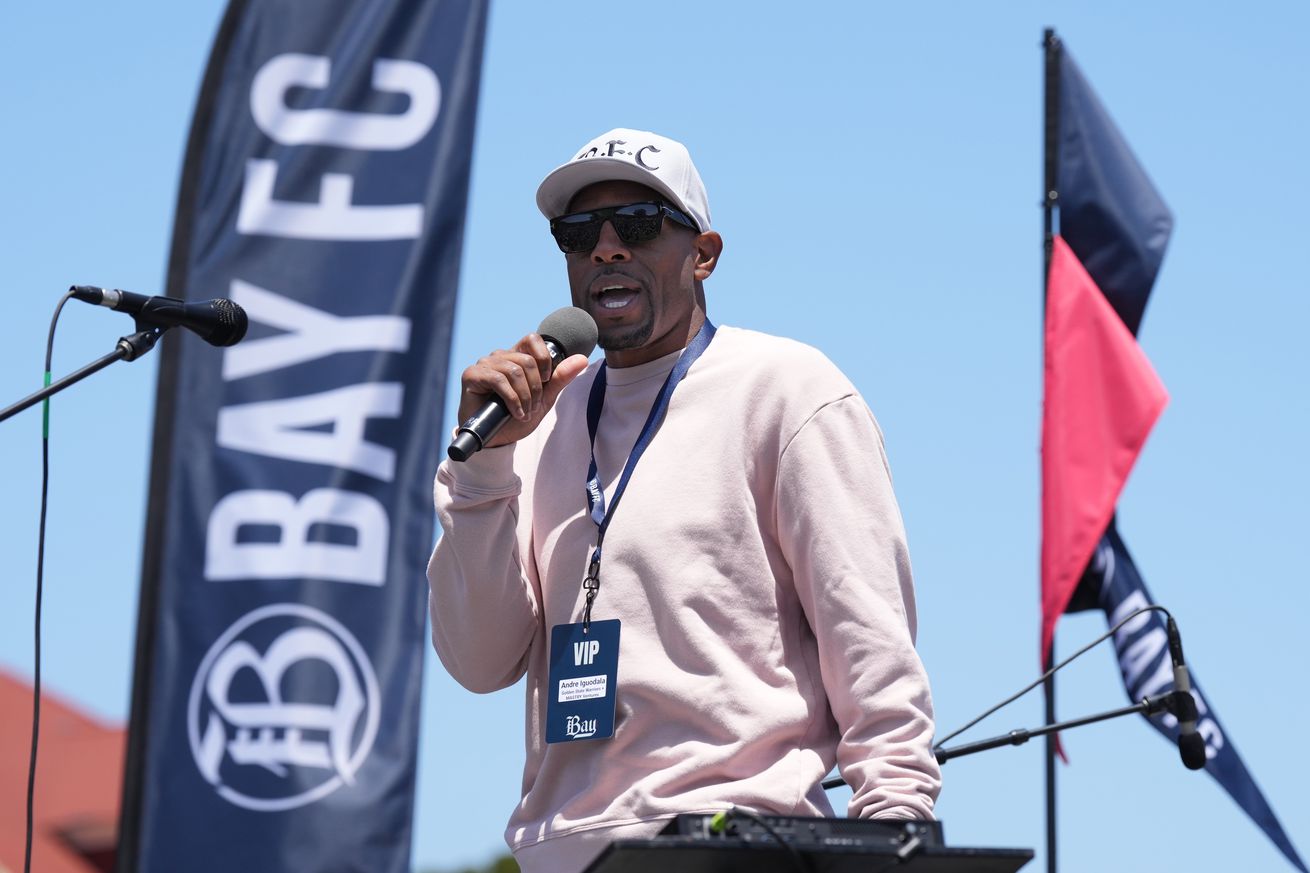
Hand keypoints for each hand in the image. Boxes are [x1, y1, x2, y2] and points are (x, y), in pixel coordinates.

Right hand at [456, 333, 589, 448]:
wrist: (496, 439)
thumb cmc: (516, 416)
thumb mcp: (544, 398)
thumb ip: (560, 378)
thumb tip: (583, 358)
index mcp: (517, 357)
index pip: (533, 339)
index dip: (544, 358)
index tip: (545, 380)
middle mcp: (500, 357)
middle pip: (527, 361)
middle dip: (536, 388)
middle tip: (533, 407)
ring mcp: (484, 364)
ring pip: (514, 371)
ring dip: (524, 397)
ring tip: (524, 412)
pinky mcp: (471, 375)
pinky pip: (497, 379)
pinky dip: (512, 399)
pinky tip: (515, 412)